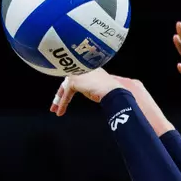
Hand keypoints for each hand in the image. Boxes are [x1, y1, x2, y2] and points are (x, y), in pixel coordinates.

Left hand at [52, 71, 174, 133]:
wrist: (119, 92)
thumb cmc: (124, 94)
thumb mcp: (118, 91)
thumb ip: (112, 92)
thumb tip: (118, 102)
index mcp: (98, 71)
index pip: (84, 77)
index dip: (78, 86)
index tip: (71, 95)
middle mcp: (88, 69)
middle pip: (72, 78)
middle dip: (63, 91)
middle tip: (56, 104)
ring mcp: (82, 74)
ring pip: (67, 85)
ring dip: (60, 98)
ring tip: (55, 109)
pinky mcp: (76, 81)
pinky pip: (67, 92)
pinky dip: (63, 102)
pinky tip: (60, 111)